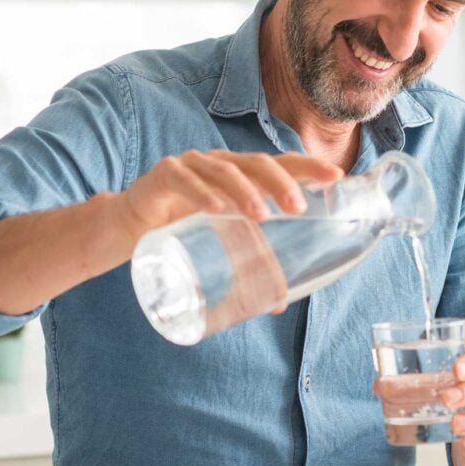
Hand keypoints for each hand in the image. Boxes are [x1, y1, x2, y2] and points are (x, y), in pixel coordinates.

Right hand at [114, 150, 342, 242]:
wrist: (127, 228)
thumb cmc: (181, 231)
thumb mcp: (219, 244)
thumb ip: (246, 263)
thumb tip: (280, 302)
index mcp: (241, 176)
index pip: (280, 165)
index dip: (308, 167)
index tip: (337, 176)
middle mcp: (220, 164)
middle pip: (257, 164)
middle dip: (282, 182)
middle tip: (298, 207)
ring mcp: (192, 166)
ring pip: (224, 169)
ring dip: (245, 190)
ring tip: (262, 214)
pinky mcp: (162, 176)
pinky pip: (183, 179)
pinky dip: (200, 192)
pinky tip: (215, 208)